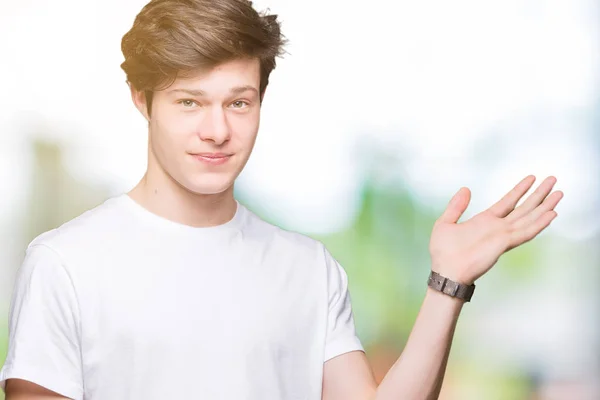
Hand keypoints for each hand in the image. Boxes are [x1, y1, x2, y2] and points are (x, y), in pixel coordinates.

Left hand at [429, 175, 562, 284]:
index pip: (508, 202)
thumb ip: (456, 206)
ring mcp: (503, 235)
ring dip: (545, 206)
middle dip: (539, 194)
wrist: (445, 271)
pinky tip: (551, 214)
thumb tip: (465, 189)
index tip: (531, 177)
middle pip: (524, 208)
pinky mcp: (504, 244)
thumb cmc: (443, 252)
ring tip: (559, 193)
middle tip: (553, 179)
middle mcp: (498, 227)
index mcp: (485, 221)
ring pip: (529, 218)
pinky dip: (539, 223)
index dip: (520, 190)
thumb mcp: (446, 222)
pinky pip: (525, 232)